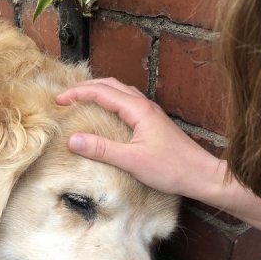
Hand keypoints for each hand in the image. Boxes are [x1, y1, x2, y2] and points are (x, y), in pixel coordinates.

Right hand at [57, 78, 222, 197]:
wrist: (202, 174)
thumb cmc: (172, 168)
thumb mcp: (132, 161)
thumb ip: (102, 149)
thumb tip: (73, 139)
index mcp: (138, 109)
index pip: (102, 91)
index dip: (78, 93)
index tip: (59, 101)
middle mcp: (145, 105)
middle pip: (110, 85)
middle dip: (86, 87)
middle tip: (65, 97)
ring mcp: (150, 112)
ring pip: (120, 92)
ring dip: (99, 92)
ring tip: (81, 100)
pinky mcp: (153, 122)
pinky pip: (127, 103)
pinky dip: (111, 102)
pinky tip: (106, 114)